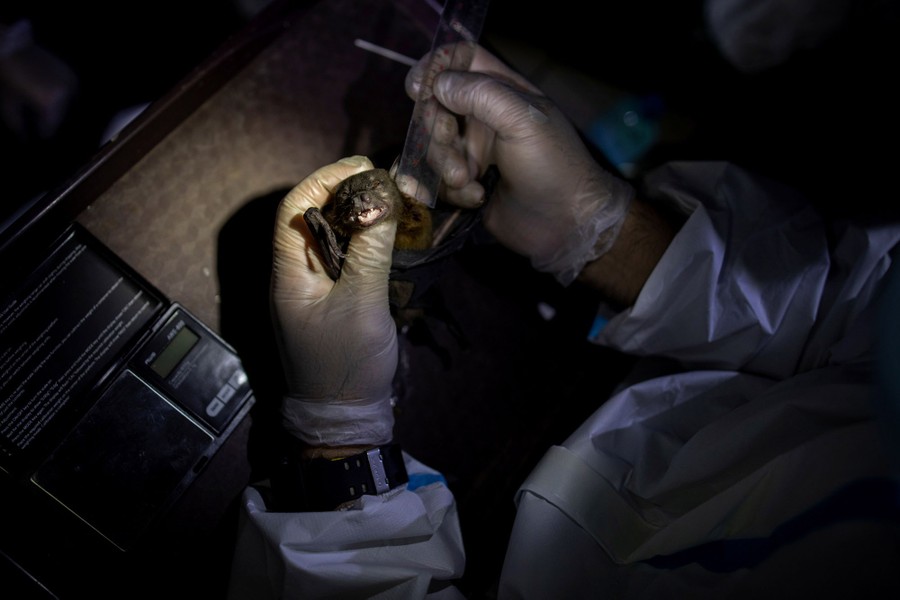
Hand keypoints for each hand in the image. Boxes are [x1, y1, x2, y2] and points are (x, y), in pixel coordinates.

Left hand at [272, 156, 397, 447]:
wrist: (344, 419)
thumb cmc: (346, 364)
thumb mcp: (362, 306)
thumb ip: (371, 252)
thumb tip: (380, 198)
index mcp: (289, 275)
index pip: (294, 209)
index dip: (324, 180)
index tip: (362, 169)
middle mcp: (295, 276)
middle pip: (312, 218)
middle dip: (344, 193)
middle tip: (384, 183)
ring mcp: (314, 291)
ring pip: (331, 238)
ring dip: (357, 216)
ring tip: (391, 203)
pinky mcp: (332, 302)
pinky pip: (345, 260)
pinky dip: (364, 242)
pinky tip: (389, 236)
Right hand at [405, 43, 632, 284]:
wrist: (565, 224)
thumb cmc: (553, 165)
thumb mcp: (522, 119)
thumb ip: (480, 94)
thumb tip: (437, 84)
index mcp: (502, 91)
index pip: (461, 59)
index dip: (437, 65)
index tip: (419, 88)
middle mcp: (484, 118)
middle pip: (436, 107)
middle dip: (436, 128)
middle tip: (451, 144)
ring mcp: (474, 152)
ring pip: (434, 147)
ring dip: (444, 164)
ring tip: (468, 181)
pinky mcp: (467, 185)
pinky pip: (439, 181)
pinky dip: (453, 190)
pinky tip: (478, 197)